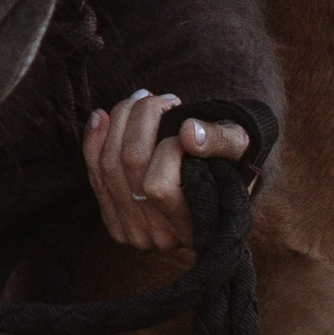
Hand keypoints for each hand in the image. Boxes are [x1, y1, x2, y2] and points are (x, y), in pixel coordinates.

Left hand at [82, 89, 251, 253]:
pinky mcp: (115, 224)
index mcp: (194, 226)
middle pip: (130, 166)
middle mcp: (160, 237)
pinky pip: (94, 177)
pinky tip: (102, 116)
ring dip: (118, 123)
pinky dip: (94, 141)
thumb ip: (220, 140)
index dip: (167, 145)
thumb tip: (188, 130)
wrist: (218, 197)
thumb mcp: (239, 150)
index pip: (159, 185)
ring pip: (109, 166)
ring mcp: (134, 233)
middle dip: (139, 119)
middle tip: (155, 97)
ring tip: (138, 100)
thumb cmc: (232, 166)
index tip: (183, 117)